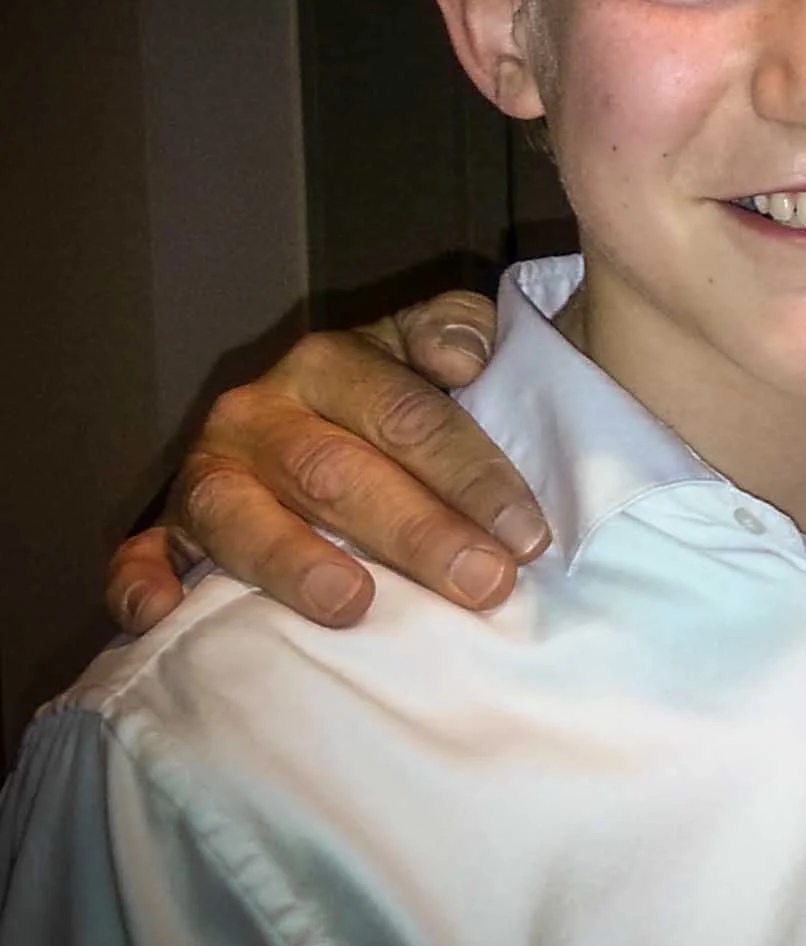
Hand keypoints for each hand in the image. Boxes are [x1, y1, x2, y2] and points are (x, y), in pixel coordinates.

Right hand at [108, 292, 549, 633]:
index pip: (406, 416)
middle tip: (482, 582)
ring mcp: (208, 473)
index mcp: (330, 363)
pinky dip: (143, 584)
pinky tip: (162, 616)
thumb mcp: (432, 342)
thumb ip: (457, 328)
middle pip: (337, 473)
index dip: (471, 473)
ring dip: (295, 561)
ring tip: (352, 603)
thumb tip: (462, 357)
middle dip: (416, 531)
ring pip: (241, 516)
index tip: (527, 533)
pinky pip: (139, 556)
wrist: (318, 418)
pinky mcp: (166, 530)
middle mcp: (260, 412)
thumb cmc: (398, 396)